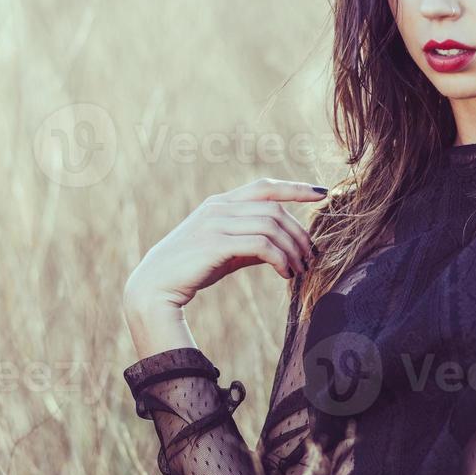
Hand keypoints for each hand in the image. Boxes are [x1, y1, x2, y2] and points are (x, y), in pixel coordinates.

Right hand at [124, 178, 328, 314]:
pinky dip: (280, 259)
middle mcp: (218, 208)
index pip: (264, 186)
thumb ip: (249, 243)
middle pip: (274, 210)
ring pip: (271, 227)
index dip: (295, 187)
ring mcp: (215, 224)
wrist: (153, 288)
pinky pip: (262, 245)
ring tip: (299, 270)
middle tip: (311, 256)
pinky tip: (285, 274)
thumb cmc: (190, 269)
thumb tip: (281, 247)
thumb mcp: (224, 251)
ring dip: (293, 250)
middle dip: (299, 233)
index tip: (322, 192)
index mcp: (220, 204)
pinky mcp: (215, 244)